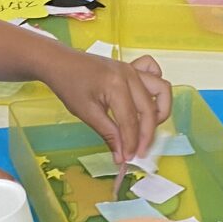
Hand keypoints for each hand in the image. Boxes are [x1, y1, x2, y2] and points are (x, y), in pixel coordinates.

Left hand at [39, 49, 170, 166]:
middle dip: (146, 135)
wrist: (60, 62)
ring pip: (162, 89)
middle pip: (149, 109)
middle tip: (138, 152)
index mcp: (116, 86)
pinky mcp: (132, 67)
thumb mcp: (86, 113)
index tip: (128, 159)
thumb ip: (108, 134)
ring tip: (147, 128)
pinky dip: (157, 87)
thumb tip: (121, 156)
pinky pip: (154, 72)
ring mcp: (133, 69)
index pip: (131, 121)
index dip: (132, 143)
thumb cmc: (68, 85)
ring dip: (160, 111)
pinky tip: (148, 100)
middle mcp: (130, 75)